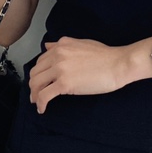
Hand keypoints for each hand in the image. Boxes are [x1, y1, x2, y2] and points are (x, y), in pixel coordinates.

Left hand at [28, 37, 151, 113]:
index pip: (41, 61)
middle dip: (33, 85)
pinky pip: (45, 95)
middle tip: (36, 94)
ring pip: (36, 84)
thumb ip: (63, 44)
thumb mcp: (81, 43)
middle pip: (35, 73)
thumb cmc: (105, 55)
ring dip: (34, 95)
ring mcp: (60, 69)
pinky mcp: (65, 84)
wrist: (118, 64)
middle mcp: (57, 55)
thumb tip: (48, 46)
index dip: (38, 73)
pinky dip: (40, 104)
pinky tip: (43, 109)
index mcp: (61, 46)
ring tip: (38, 102)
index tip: (40, 82)